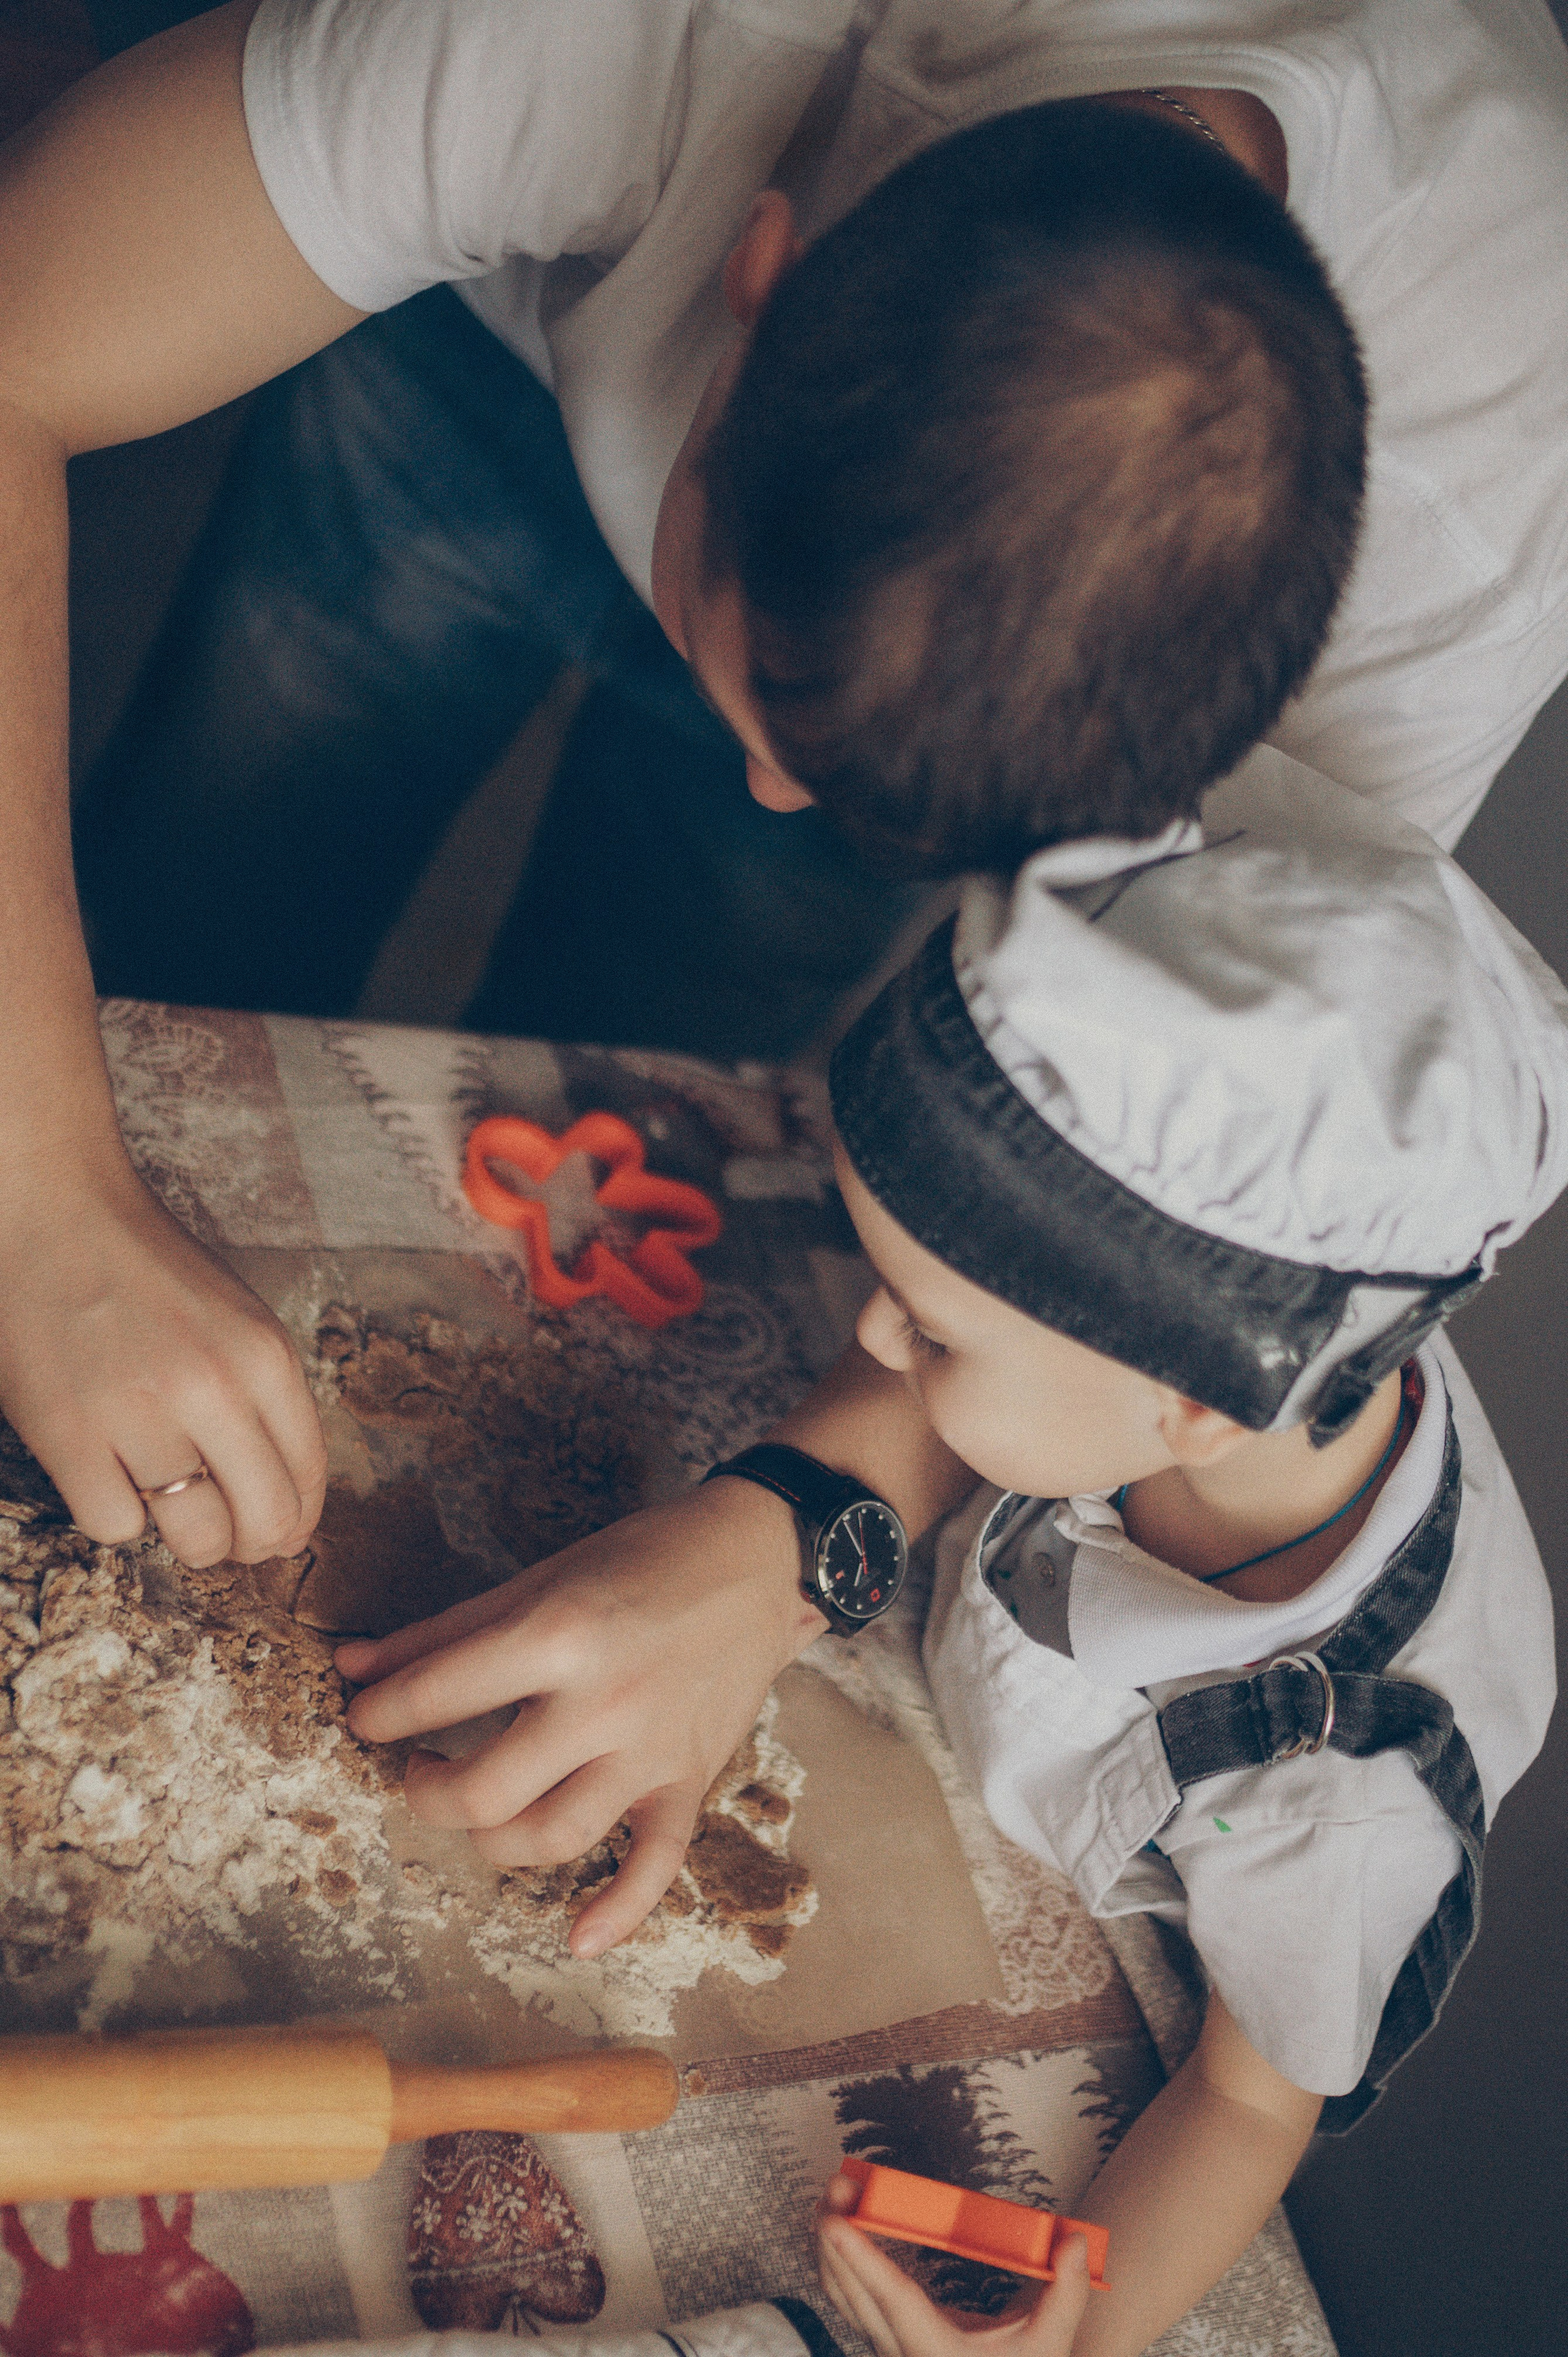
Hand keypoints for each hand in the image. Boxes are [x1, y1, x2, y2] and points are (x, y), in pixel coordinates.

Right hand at [0, 1158, 325, 1566]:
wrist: (53, 1213)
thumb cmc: (147, 1269)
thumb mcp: (239, 1320)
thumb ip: (269, 1402)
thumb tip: (288, 1511)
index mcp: (266, 1356)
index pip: (308, 1478)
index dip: (295, 1523)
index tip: (278, 1533)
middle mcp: (213, 1386)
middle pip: (263, 1521)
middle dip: (247, 1545)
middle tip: (222, 1535)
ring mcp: (139, 1411)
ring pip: (194, 1537)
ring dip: (183, 1537)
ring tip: (162, 1500)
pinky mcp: (67, 1432)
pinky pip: (114, 1527)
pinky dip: (114, 1517)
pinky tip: (107, 1476)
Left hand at [336, 1475, 821, 1954]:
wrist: (754, 1556)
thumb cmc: (640, 1558)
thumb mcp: (538, 1578)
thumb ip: (443, 1631)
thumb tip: (354, 1665)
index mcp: (560, 1633)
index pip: (439, 1693)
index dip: (383, 1712)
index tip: (366, 1717)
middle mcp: (604, 1701)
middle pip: (484, 1791)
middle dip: (426, 1792)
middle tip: (416, 1769)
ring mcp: (650, 1751)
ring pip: (551, 1838)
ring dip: (491, 1841)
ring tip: (474, 1808)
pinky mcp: (689, 1780)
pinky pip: (656, 1866)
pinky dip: (617, 1912)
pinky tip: (577, 1937)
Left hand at [816, 2177, 1091, 2356]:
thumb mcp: (1050, 2343)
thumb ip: (1067, 2292)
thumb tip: (1073, 2240)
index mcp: (932, 2350)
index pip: (891, 2297)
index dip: (861, 2257)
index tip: (835, 2222)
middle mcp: (900, 2349)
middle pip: (851, 2292)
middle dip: (834, 2236)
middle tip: (835, 2184)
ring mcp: (887, 2345)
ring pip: (841, 2296)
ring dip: (830, 2246)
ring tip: (833, 2195)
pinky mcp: (885, 2337)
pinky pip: (848, 2298)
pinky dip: (839, 2260)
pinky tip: (841, 2227)